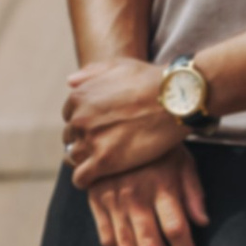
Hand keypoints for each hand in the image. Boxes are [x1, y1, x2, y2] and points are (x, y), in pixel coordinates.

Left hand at [63, 56, 186, 189]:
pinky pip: (81, 177)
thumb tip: (70, 82)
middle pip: (70, 137)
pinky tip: (96, 179)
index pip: (69, 116)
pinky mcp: (104, 161)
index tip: (99, 127)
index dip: (84, 122)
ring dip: (84, 160)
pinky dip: (84, 180)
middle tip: (103, 145)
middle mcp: (79, 118)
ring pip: (73, 157)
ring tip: (101, 162)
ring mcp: (90, 140)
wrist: (175, 98)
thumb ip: (91, 73)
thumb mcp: (118, 66)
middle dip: (83, 140)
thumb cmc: (151, 80)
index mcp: (79, 96)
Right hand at [84, 154, 208, 245]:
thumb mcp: (184, 162)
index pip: (176, 230)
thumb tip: (203, 222)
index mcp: (162, 185)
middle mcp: (136, 196)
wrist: (117, 128)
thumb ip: (194, 193)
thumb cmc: (159, 149)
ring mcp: (114, 201)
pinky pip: (107, 240)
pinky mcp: (97, 203)